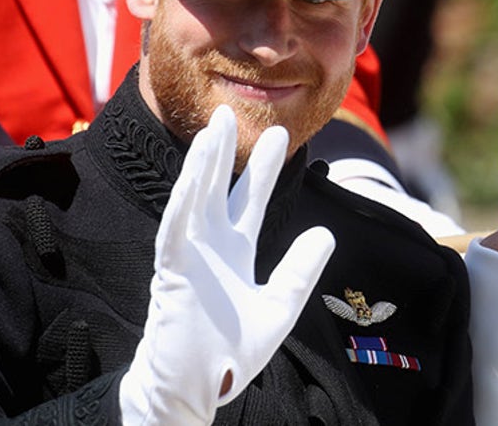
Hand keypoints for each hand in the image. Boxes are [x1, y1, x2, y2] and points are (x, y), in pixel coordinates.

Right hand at [120, 105, 335, 424]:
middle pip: (219, 188)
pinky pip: (176, 229)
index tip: (279, 136)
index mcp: (234, 252)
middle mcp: (210, 246)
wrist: (199, 386)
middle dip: (227, 151)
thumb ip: (301, 270)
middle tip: (234, 112)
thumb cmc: (232, 352)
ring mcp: (189, 256)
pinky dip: (184, 201)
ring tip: (215, 127)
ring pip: (194, 199)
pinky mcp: (172, 272)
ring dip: (202, 164)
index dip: (261, 169)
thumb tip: (325, 233)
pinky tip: (194, 175)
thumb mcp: (281, 306)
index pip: (249, 200)